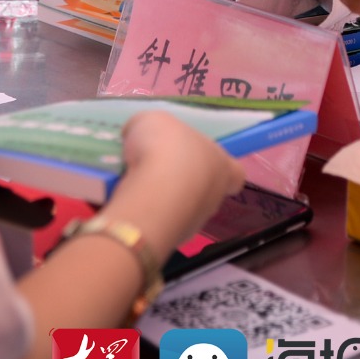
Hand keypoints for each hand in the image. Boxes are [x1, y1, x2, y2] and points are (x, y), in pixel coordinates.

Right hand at [107, 110, 245, 260]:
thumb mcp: (150, 121)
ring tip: (131, 183)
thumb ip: (149, 128)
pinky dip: (143, 212)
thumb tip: (138, 135)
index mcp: (221, 164)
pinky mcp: (170, 237)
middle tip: (154, 169)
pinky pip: (157, 221)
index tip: (200, 162)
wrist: (150, 192)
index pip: (234, 172)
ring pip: (179, 208)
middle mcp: (214, 195)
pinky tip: (125, 200)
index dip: (218, 166)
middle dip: (181, 181)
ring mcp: (194, 221)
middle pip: (203, 188)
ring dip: (160, 198)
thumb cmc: (164, 148)